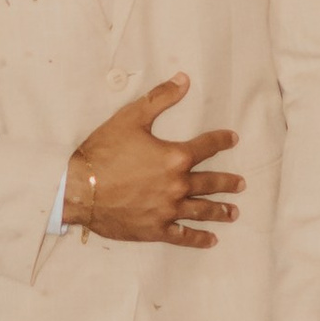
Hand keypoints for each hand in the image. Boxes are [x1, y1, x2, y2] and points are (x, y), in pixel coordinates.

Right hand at [65, 77, 241, 247]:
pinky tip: (211, 240)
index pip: (207, 146)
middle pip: (210, 182)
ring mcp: (168, 210)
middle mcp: (178, 185)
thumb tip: (184, 80)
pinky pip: (183, 236)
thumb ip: (160, 98)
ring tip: (234, 213)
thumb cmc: (103, 152)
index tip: (233, 139)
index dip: (222, 141)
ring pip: (202, 211)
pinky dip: (199, 239)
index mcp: (175, 157)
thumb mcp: (130, 118)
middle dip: (228, 182)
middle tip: (240, 184)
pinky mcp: (156, 229)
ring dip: (220, 211)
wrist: (78, 189)